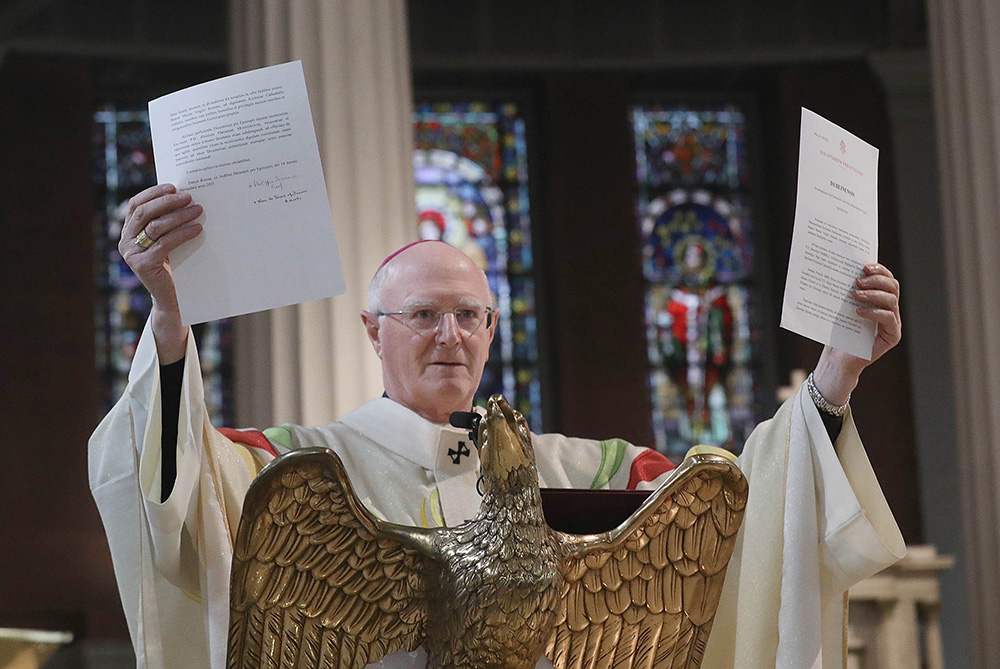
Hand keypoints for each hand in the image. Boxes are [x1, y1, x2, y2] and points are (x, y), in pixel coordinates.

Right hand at [117, 183, 203, 362]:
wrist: (174, 299)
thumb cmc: (174, 266)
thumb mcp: (167, 241)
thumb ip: (167, 223)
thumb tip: (185, 197)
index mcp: (129, 232)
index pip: (137, 205)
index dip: (153, 193)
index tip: (173, 186)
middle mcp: (126, 242)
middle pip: (145, 213)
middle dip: (168, 202)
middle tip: (189, 197)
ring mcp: (132, 254)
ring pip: (156, 227)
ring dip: (179, 216)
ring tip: (198, 210)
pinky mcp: (143, 265)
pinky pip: (165, 243)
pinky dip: (183, 234)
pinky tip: (198, 229)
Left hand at [812, 263, 901, 404]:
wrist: (837, 357)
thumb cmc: (838, 330)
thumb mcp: (841, 307)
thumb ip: (845, 290)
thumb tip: (836, 268)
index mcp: (880, 298)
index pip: (886, 278)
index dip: (879, 270)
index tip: (864, 266)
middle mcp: (890, 308)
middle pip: (893, 286)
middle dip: (877, 280)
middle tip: (858, 281)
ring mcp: (893, 322)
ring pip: (892, 300)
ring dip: (873, 294)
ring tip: (855, 294)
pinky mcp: (893, 335)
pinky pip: (889, 318)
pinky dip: (874, 312)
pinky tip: (858, 312)